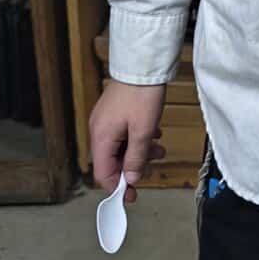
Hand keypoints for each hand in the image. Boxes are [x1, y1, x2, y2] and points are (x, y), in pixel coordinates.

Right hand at [90, 78, 167, 203]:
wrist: (142, 64)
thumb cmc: (141, 94)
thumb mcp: (143, 131)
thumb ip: (136, 158)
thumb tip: (131, 178)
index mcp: (101, 137)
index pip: (103, 173)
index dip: (118, 187)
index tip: (131, 195)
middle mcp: (99, 130)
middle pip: (112, 161)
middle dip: (133, 166)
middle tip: (151, 166)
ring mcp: (106, 120)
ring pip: (121, 147)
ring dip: (140, 152)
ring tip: (158, 149)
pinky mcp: (114, 112)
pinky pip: (124, 134)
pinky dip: (138, 138)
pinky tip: (153, 134)